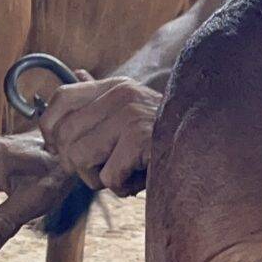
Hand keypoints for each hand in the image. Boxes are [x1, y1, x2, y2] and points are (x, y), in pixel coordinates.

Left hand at [37, 74, 163, 196]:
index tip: (60, 150)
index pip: (60, 99)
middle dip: (78, 164)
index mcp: (115, 86)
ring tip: (124, 174)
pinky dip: (122, 188)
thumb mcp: (132, 111)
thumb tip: (75, 72)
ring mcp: (130, 114)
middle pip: (63, 136)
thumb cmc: (167, 139)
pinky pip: (106, 177)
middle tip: (103, 169)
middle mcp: (120, 94)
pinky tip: (142, 178)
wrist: (212, 150)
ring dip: (98, 179)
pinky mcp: (141, 138)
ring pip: (78, 158)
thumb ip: (101, 98)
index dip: (50, 130)